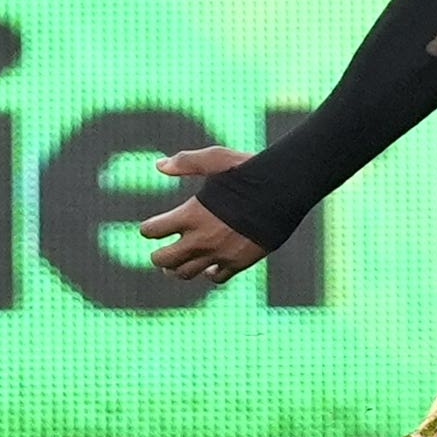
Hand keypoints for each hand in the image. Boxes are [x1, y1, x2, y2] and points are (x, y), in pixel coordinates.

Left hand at [140, 146, 269, 282]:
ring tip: (177, 267)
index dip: (149, 229)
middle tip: (160, 253)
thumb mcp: (217, 159)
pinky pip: (217, 277)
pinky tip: (212, 268)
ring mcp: (220, 252)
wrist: (287, 189)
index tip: (152, 227)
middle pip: (164, 259)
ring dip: (178, 270)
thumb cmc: (251, 170)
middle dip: (158, 256)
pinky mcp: (240, 261)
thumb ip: (187, 162)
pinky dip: (211, 273)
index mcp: (190, 215)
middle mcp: (201, 238)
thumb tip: (159, 165)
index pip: (152, 231)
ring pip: (186, 273)